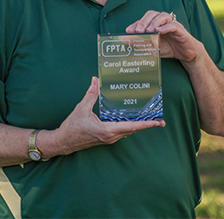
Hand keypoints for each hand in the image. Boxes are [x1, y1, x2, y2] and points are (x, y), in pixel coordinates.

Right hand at [49, 77, 164, 155]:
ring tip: (150, 118)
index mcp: (108, 130)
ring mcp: (109, 138)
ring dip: (139, 125)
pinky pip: (122, 131)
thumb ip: (90, 94)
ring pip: (128, 131)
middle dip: (147, 125)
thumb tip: (96, 80)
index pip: (132, 127)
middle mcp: (111, 136)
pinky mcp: (106, 138)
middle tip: (160, 119)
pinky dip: (130, 125)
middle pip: (134, 130)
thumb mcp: (81, 109)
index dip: (146, 124)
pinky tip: (132, 119)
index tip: (158, 122)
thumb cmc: (72, 127)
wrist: (63, 142)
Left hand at [125, 10, 202, 63]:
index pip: (144, 20)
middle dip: (143, 21)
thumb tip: (127, 41)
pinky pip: (173, 25)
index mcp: (155, 24)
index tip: (128, 31)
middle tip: (138, 31)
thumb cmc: (169, 48)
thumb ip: (142, 44)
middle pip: (152, 14)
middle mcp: (163, 21)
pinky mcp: (180, 29)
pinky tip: (159, 31)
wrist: (186, 53)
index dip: (136, 24)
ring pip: (162, 16)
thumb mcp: (153, 47)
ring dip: (154, 22)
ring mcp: (172, 24)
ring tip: (148, 31)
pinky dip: (165, 27)